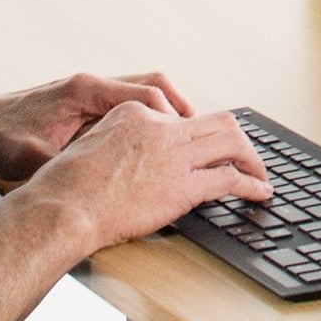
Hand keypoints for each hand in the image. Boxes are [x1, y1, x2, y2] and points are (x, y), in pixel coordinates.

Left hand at [0, 72, 196, 183]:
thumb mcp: (31, 158)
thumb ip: (67, 164)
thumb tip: (98, 180)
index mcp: (82, 91)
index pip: (143, 95)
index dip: (170, 118)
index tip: (187, 138)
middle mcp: (89, 86)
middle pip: (151, 85)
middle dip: (178, 109)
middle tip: (198, 135)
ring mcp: (86, 94)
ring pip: (140, 93)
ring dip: (163, 114)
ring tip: (182, 140)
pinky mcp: (81, 107)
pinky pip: (124, 106)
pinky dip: (143, 120)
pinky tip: (148, 145)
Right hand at [19, 101, 271, 254]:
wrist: (61, 208)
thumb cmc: (64, 187)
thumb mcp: (88, 146)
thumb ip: (116, 143)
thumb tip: (131, 156)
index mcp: (135, 112)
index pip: (181, 119)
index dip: (198, 137)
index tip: (205, 151)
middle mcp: (159, 127)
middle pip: (217, 121)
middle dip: (238, 139)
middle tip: (246, 156)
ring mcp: (173, 155)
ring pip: (231, 141)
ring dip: (252, 158)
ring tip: (260, 173)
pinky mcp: (181, 186)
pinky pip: (229, 179)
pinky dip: (252, 185)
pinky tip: (260, 193)